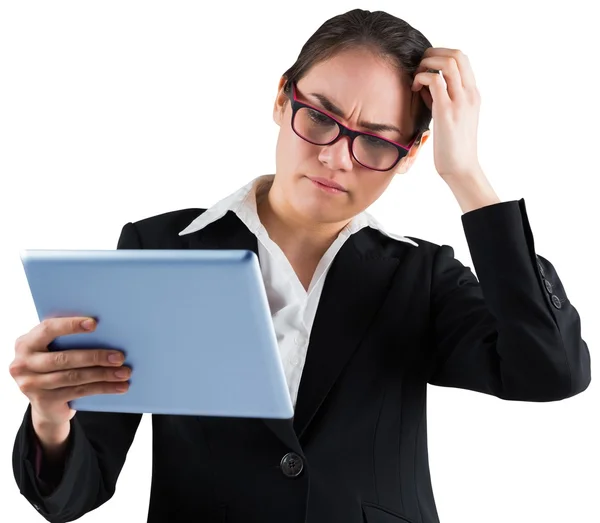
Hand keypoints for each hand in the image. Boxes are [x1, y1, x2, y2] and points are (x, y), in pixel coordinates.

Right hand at [9, 317, 129, 427]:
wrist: (46, 403)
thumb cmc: (57, 365)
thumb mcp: (55, 349)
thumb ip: (69, 339)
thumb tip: (109, 328)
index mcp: (26, 343)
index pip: (47, 329)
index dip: (70, 325)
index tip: (94, 324)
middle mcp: (23, 364)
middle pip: (64, 358)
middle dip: (95, 356)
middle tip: (119, 357)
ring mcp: (31, 385)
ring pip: (74, 377)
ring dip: (103, 374)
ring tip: (124, 372)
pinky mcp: (44, 401)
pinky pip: (79, 392)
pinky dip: (103, 388)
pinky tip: (120, 386)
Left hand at [412, 47, 482, 180]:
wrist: (461, 168)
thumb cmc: (452, 146)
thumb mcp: (449, 117)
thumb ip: (440, 98)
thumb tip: (424, 84)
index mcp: (473, 94)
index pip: (463, 58)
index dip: (442, 54)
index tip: (427, 66)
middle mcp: (470, 94)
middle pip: (457, 54)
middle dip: (433, 54)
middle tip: (419, 67)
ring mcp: (460, 102)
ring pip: (448, 63)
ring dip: (427, 64)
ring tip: (416, 78)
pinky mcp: (446, 112)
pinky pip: (435, 81)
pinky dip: (422, 78)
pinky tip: (415, 89)